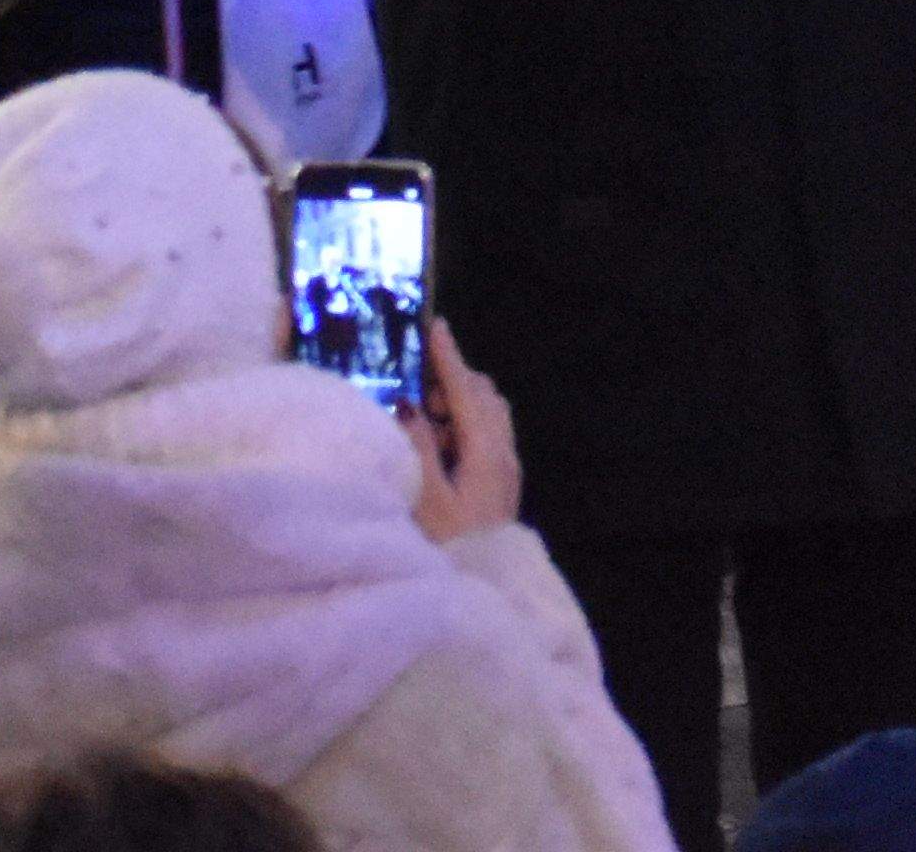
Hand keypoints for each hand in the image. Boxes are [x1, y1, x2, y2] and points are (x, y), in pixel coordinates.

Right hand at [407, 321, 524, 542]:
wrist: (487, 588)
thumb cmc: (450, 548)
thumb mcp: (426, 500)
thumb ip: (418, 449)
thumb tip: (409, 406)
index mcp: (488, 452)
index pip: (468, 392)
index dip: (449, 358)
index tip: (436, 327)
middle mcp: (504, 454)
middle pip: (484, 398)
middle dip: (453, 382)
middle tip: (419, 394)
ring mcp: (506, 468)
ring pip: (488, 416)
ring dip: (458, 406)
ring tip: (423, 425)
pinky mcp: (500, 483)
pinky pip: (486, 436)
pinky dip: (463, 427)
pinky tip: (436, 449)